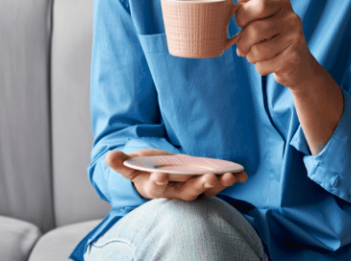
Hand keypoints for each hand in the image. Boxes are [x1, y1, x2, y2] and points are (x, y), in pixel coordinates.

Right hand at [105, 149, 247, 200]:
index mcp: (155, 187)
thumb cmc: (144, 169)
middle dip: (198, 186)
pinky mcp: (203, 183)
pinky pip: (218, 183)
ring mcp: (191, 188)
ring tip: (229, 176)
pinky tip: (242, 174)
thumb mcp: (131, 166)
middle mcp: (175, 192)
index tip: (161, 175)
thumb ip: (121, 163)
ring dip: (218, 184)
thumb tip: (108, 157)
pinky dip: (230, 180)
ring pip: (206, 190)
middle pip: (188, 192)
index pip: (156, 187)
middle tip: (208, 179)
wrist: (156, 175)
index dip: (159, 182)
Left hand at [234, 0, 316, 92]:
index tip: (241, 24)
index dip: (242, 16)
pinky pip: (263, 66)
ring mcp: (295, 39)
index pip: (258, 5)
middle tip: (243, 47)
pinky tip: (269, 63)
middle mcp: (292, 19)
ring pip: (256, 51)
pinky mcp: (293, 59)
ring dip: (250, 57)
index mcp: (282, 4)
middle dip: (242, 43)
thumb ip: (250, 3)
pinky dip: (260, 67)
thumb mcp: (263, 17)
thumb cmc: (274, 37)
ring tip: (257, 55)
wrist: (299, 64)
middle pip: (254, 30)